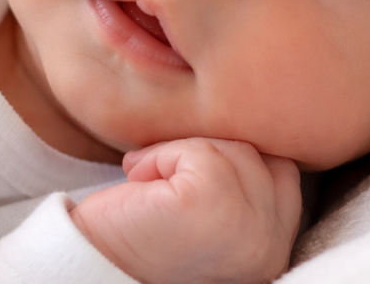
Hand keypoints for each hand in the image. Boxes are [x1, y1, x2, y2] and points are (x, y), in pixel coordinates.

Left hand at [70, 138, 300, 283]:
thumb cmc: (140, 237)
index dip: (234, 160)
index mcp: (273, 249)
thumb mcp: (209, 205)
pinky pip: (201, 151)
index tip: (186, 176)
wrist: (86, 264)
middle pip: (263, 153)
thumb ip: (239, 177)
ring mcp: (249, 231)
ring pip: (233, 146)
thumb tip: (241, 105)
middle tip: (161, 181)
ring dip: (180, 154)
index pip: (283, 172)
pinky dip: (163, 157)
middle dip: (208, 153)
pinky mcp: (214, 209)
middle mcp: (272, 247)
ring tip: (148, 185)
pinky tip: (139, 184)